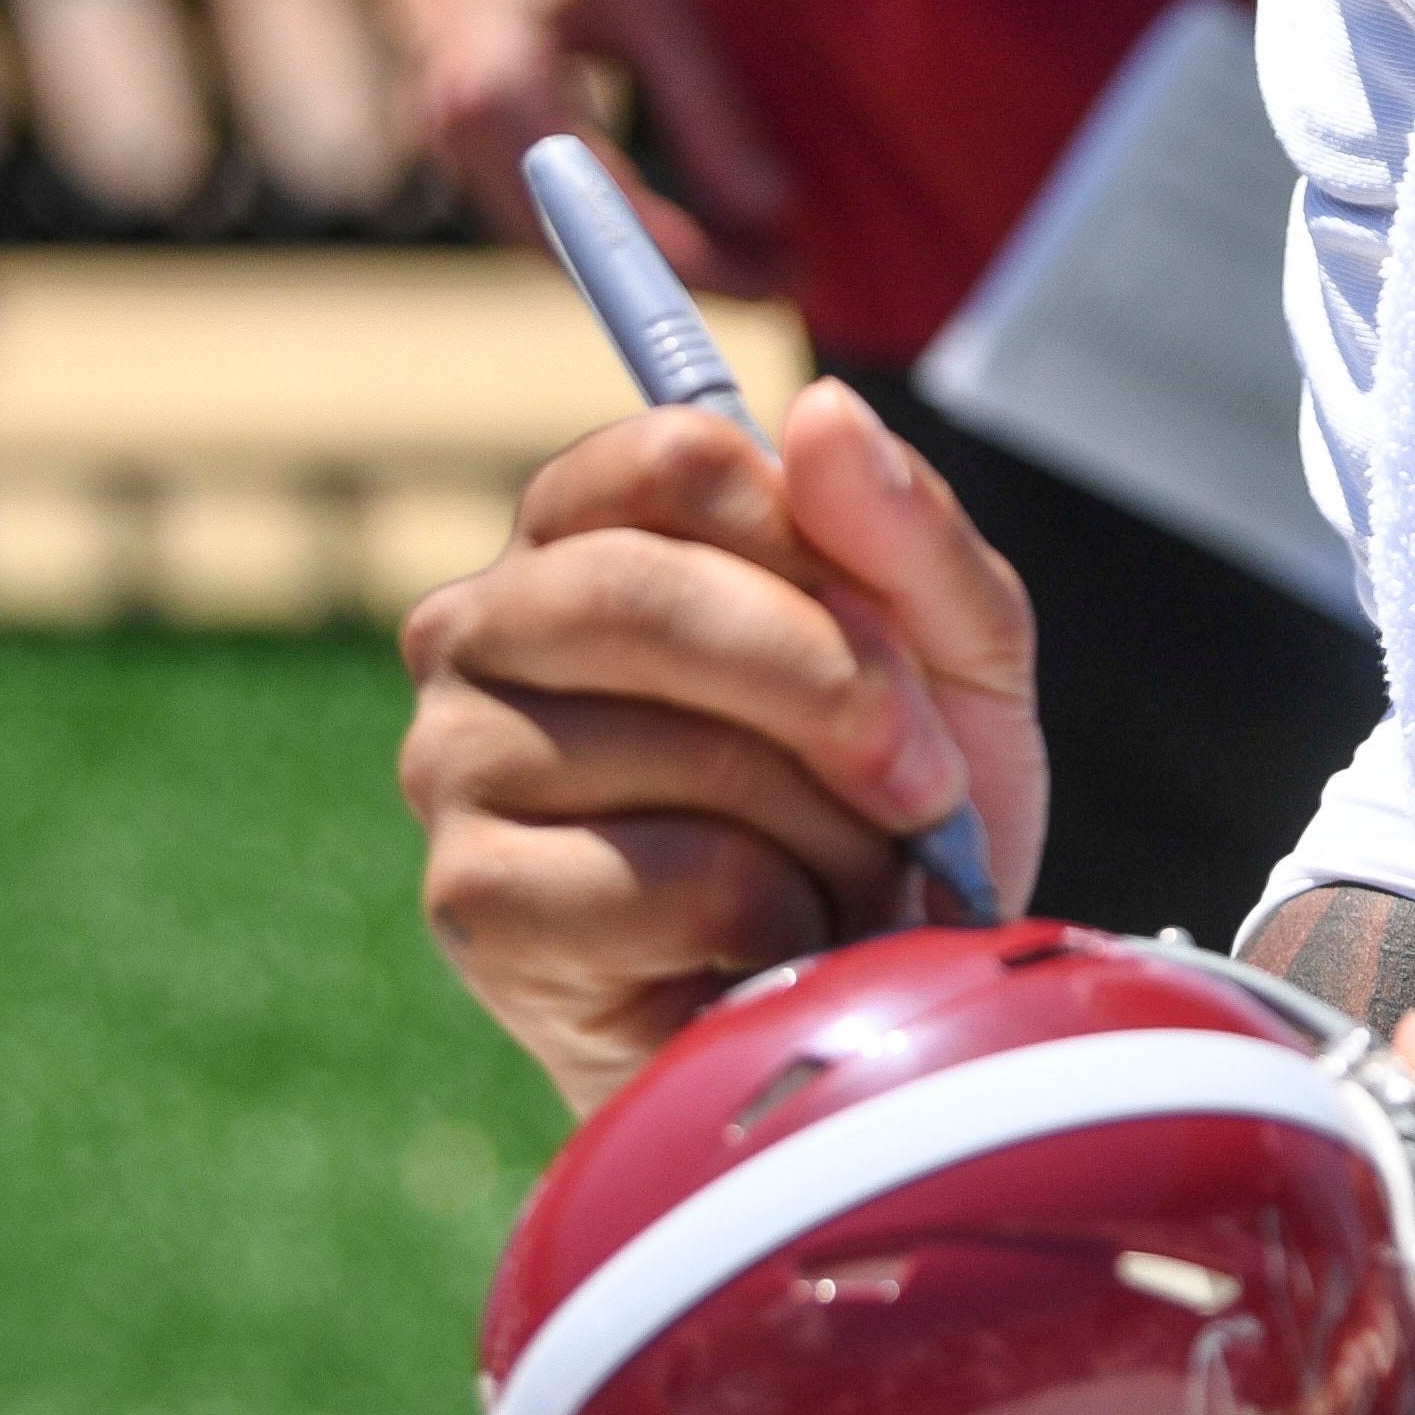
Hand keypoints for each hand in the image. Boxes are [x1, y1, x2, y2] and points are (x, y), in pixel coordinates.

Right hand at [375, 0, 794, 289]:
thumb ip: (709, 108)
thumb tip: (774, 211)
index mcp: (497, 90)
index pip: (610, 223)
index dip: (706, 261)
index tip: (788, 274)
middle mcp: (455, 122)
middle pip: (577, 250)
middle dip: (687, 273)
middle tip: (790, 278)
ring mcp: (448, 125)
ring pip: (557, 235)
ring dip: (655, 257)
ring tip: (760, 256)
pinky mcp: (463, 121)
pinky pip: (544, 201)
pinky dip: (619, 223)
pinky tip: (697, 221)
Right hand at [399, 381, 1046, 1107]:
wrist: (869, 1006)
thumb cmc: (894, 814)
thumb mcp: (958, 655)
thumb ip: (906, 530)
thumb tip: (822, 408)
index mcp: (589, 531)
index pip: (676, 454)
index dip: (818, 542)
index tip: (904, 639)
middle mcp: (486, 629)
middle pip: (646, 590)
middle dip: (836, 691)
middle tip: (925, 782)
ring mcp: (457, 764)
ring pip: (682, 748)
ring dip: (831, 828)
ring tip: (850, 874)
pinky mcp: (475, 902)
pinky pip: (674, 877)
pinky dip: (783, 918)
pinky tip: (783, 942)